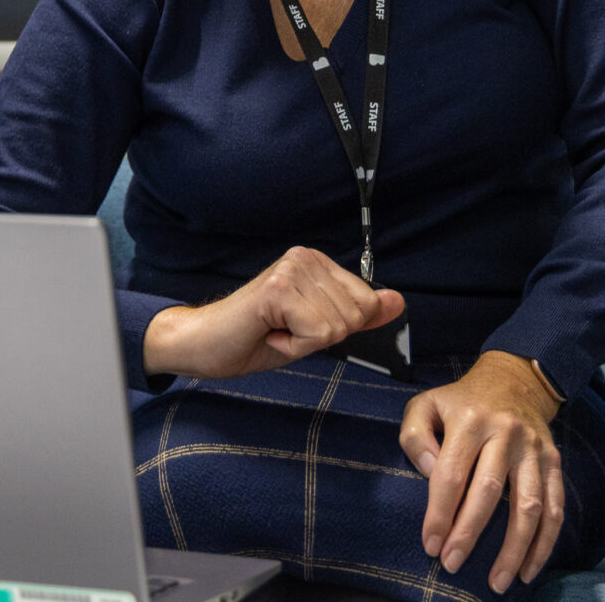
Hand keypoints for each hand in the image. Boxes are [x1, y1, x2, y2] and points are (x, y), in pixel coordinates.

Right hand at [142, 246, 404, 378]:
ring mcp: (291, 270)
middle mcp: (305, 257)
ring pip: (336, 327)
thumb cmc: (256, 337)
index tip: (299, 325)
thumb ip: (358, 315)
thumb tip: (398, 302)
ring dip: (304, 343)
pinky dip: (293, 347)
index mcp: (318, 262)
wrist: (206, 346)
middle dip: (321, 338)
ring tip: (274, 330)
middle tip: (284, 330)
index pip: (367, 303)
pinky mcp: (278, 289)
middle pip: (354, 317)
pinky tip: (268, 333)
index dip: (336, 329)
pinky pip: (317, 334)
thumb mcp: (316, 329)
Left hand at [399, 351, 562, 594]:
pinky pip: (555, 507)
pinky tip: (529, 569)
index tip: (431, 545)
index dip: (440, 513)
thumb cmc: (461, 402)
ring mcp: (534, 449)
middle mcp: (505, 433)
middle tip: (452, 565)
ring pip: (528, 505)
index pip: (451, 474)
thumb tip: (428, 472)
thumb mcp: (426, 404)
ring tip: (498, 582)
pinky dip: (545, 543)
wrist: (514, 379)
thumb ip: (414, 435)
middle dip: (469, 534)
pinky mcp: (554, 461)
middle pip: (488, 492)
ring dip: (514, 549)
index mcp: (470, 420)